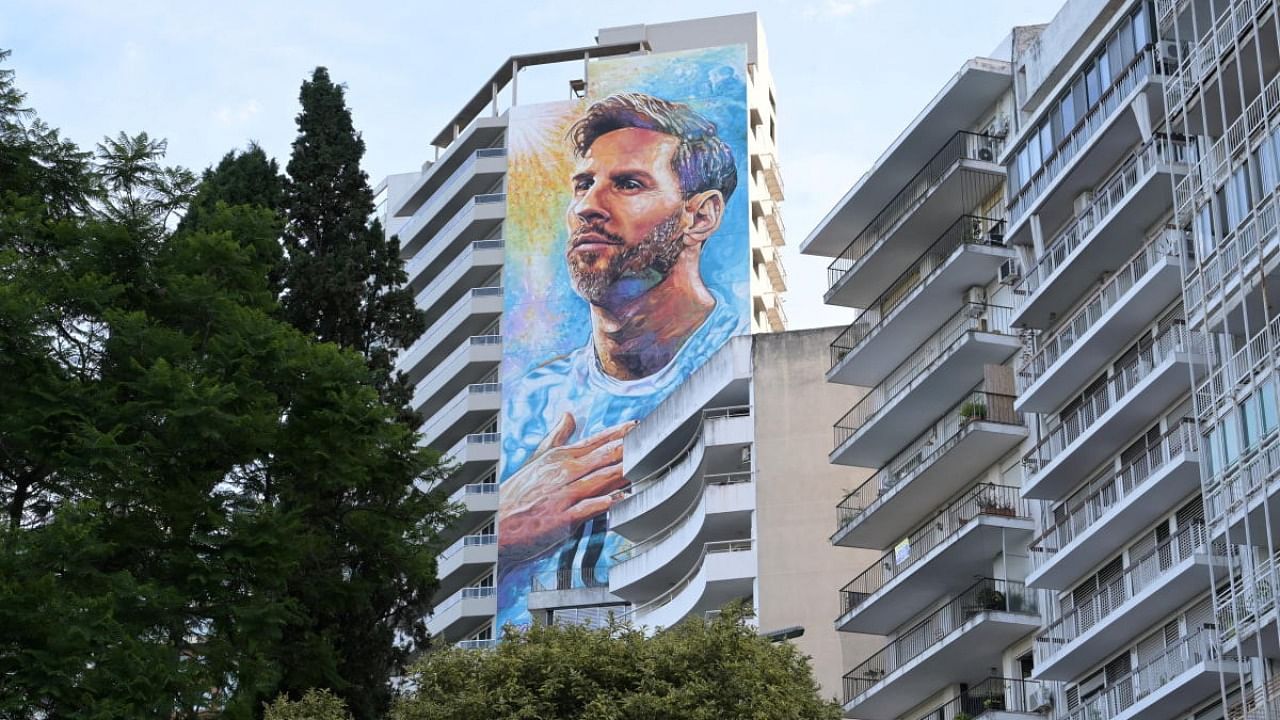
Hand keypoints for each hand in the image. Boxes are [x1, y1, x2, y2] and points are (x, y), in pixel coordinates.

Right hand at [498, 412, 636, 558]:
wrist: (494, 525)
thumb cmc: (517, 494)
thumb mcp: (536, 461)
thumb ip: (557, 438)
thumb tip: (569, 414)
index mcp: (560, 457)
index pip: (596, 440)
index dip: (620, 432)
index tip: (641, 424)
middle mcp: (564, 472)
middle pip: (605, 455)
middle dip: (630, 447)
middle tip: (655, 437)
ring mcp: (564, 494)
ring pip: (602, 478)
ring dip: (626, 470)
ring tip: (649, 463)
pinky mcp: (562, 518)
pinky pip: (589, 508)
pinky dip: (607, 502)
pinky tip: (625, 498)